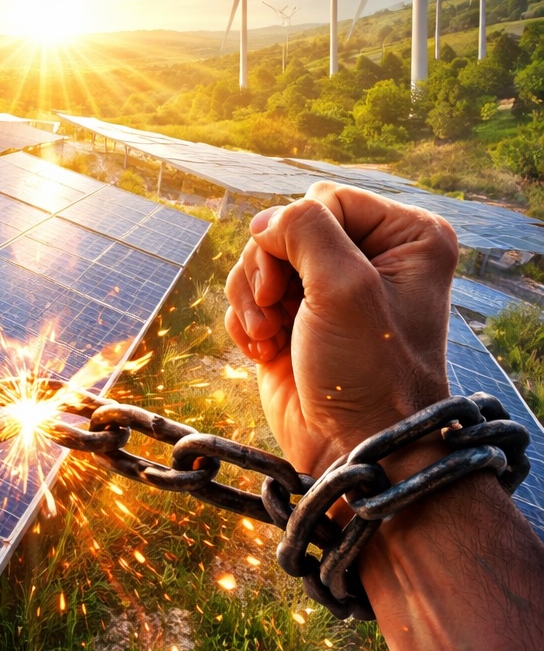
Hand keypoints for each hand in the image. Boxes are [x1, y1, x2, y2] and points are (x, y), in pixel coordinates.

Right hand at [224, 182, 457, 477]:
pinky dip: (245, 321)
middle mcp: (369, 257)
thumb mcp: (344, 287)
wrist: (352, 450)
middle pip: (285, 228)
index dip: (295, 235)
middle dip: (266, 271)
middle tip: (274, 310)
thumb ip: (304, 230)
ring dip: (250, 299)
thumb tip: (264, 222)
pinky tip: (263, 351)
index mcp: (405, 238)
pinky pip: (248, 295)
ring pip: (259, 260)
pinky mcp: (294, 319)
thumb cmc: (368, 373)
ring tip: (268, 336)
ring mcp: (328, 290)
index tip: (289, 286)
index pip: (324, 200)